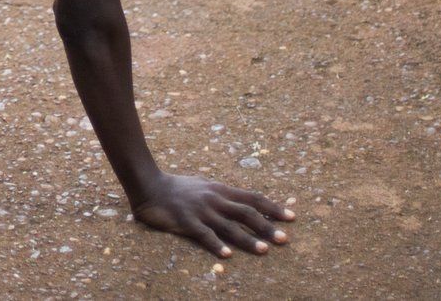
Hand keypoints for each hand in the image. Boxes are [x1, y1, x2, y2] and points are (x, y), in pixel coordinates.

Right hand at [129, 173, 292, 258]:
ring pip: (229, 226)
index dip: (273, 207)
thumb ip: (223, 194)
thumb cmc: (178, 188)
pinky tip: (227, 255)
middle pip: (246, 213)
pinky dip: (216, 244)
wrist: (149, 185)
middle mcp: (215, 199)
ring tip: (265, 250)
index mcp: (221, 190)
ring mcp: (201, 210)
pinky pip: (204, 234)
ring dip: (248, 239)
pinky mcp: (186, 221)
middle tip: (285, 239)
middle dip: (267, 226)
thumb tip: (244, 202)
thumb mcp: (205, 185)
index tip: (292, 217)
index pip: (253, 198)